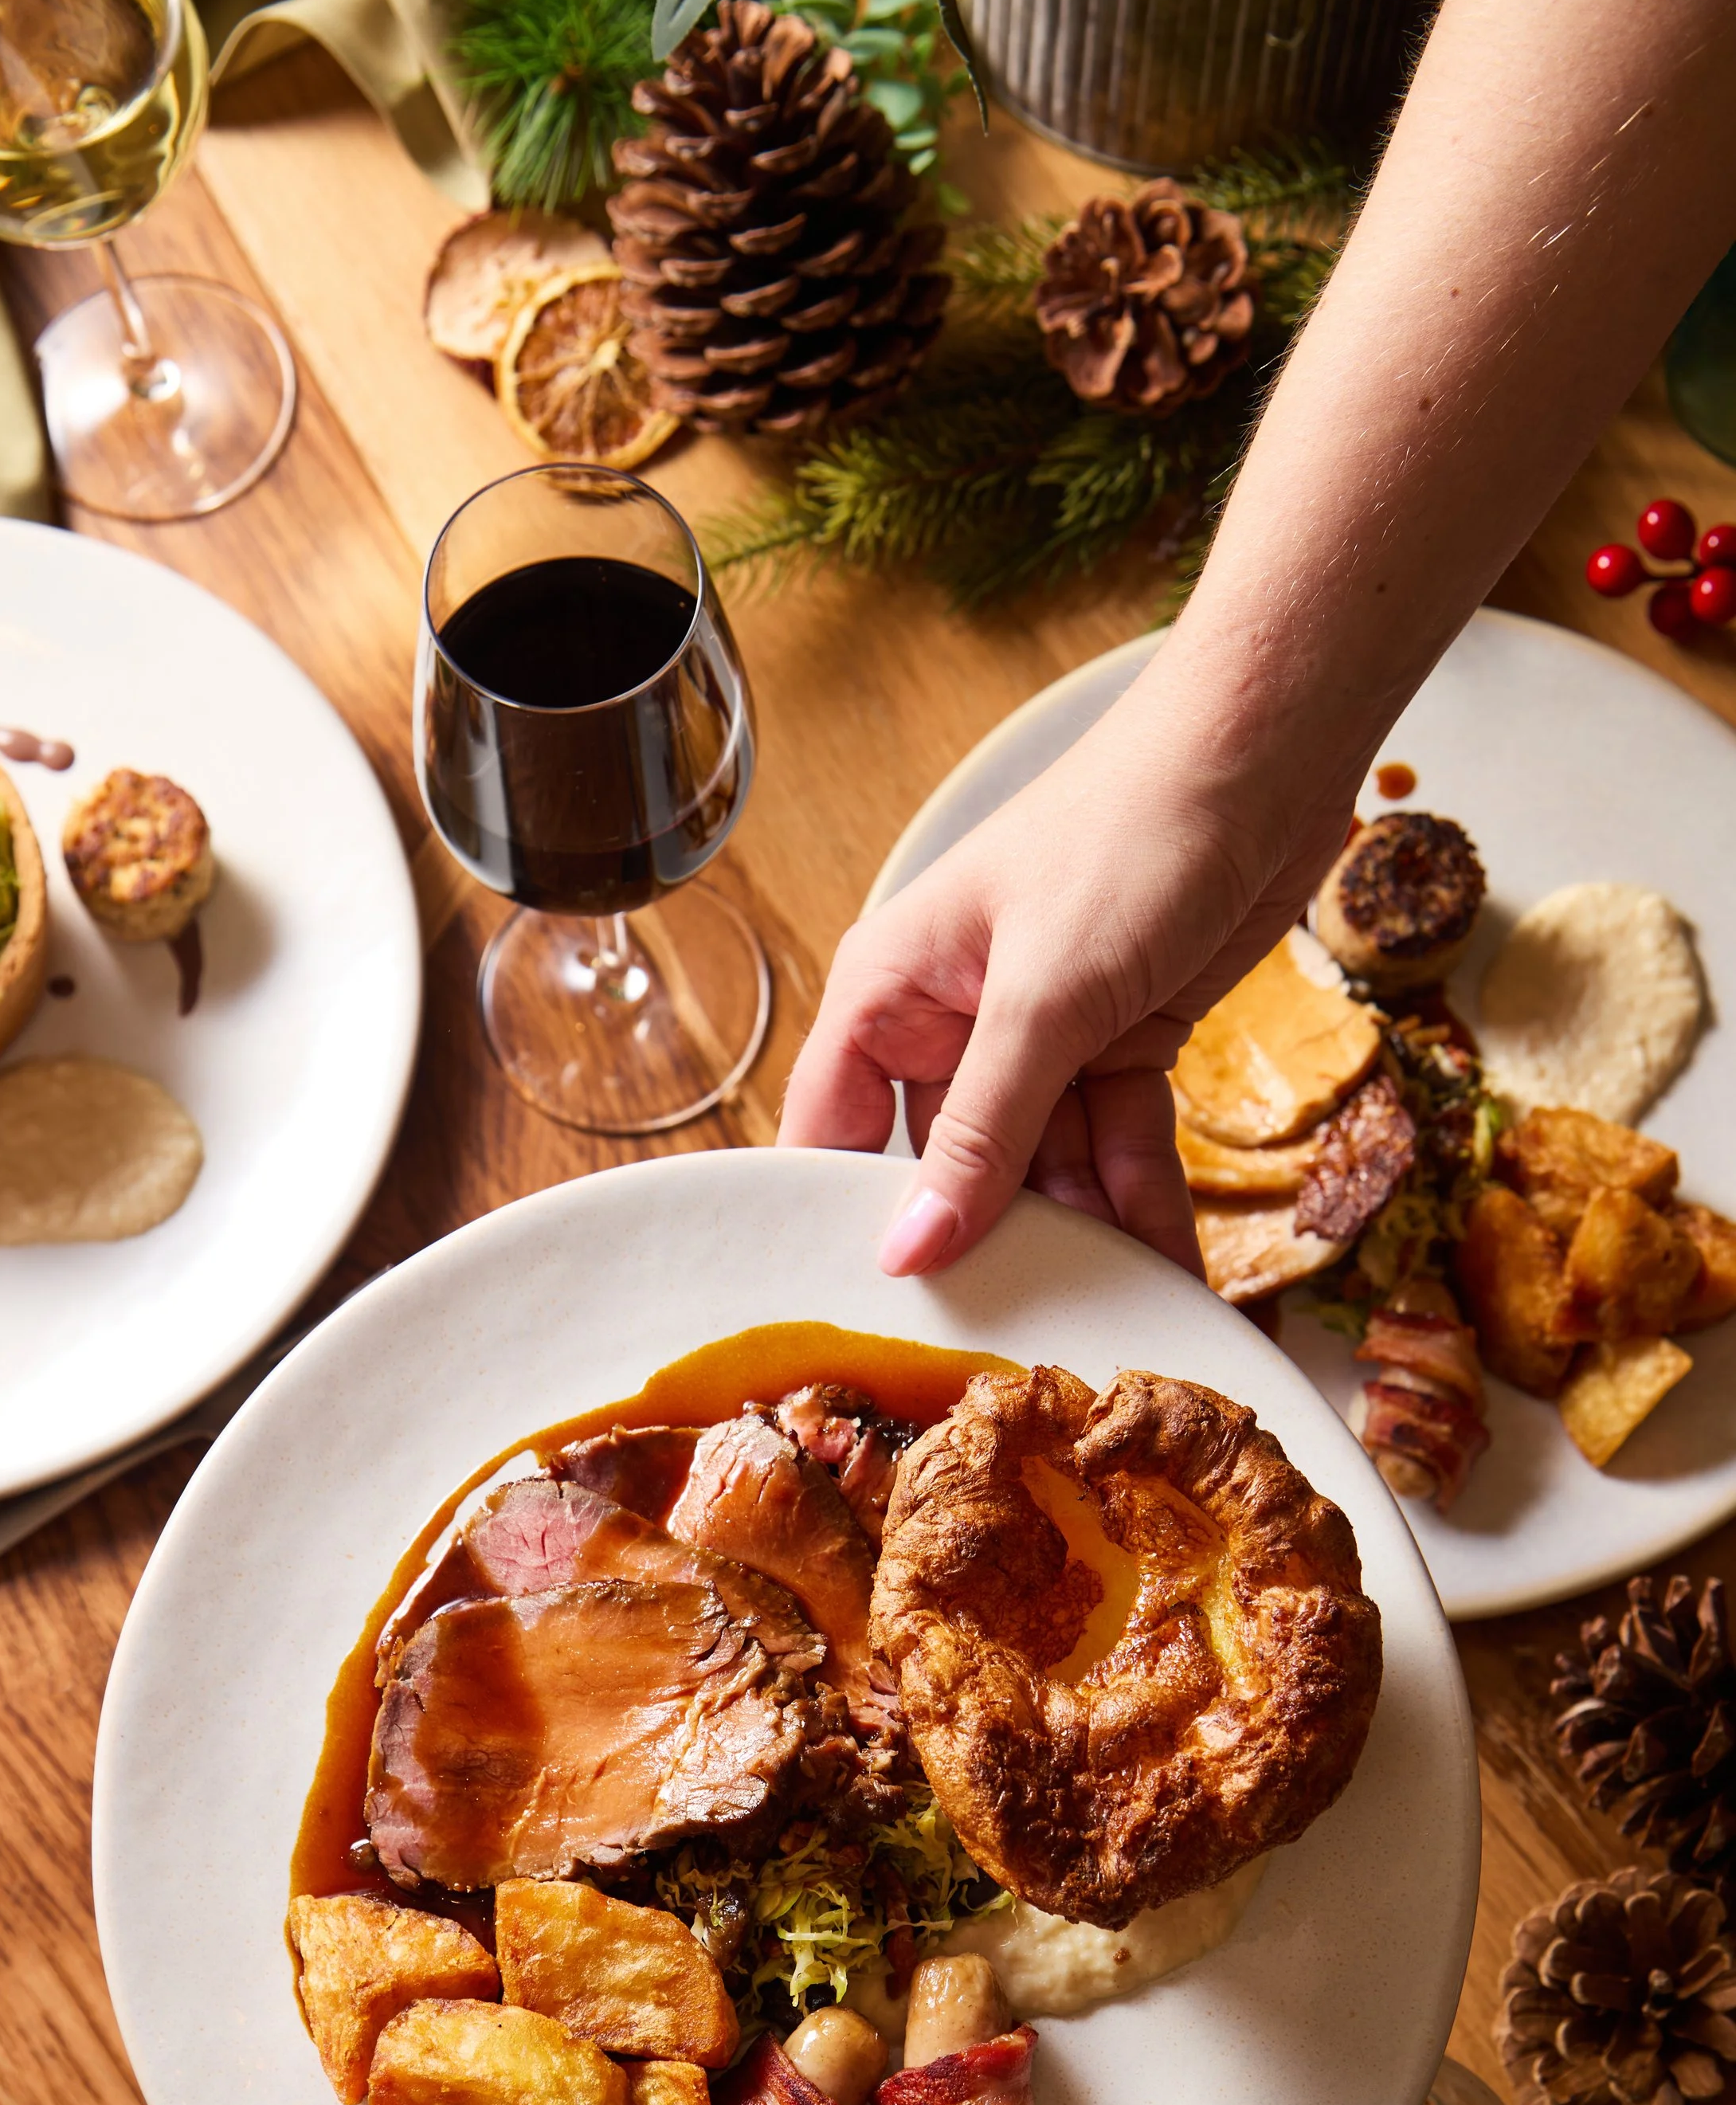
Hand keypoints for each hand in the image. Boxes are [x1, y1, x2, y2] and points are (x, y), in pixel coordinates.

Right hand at [781, 652, 1361, 1277]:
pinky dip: (1145, 1206)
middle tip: (1016, 1353)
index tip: (875, 1327)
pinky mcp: (1120, 1043)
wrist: (1271, 750)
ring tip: (1115, 1328)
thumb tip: (909, 1252)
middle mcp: (952, 1020)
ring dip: (1085, 1242)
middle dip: (991, 1249)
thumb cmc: (1132, 830)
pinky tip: (1171, 1278)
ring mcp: (1039, 1037)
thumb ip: (980, 1134)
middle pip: (949, 1170)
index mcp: (890, 991)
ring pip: (1046, 1171)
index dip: (850, 1227)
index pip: (832, 1135)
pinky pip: (1117, 1147)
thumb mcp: (1047, 998)